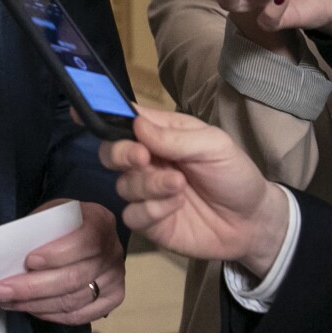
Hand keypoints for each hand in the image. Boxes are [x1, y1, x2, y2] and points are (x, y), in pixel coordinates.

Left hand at [0, 201, 124, 322]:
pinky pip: (79, 315)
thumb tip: (11, 251)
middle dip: (33, 287)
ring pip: (73, 300)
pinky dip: (51, 315)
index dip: (56, 254)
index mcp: (100, 222)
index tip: (29, 261)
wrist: (87, 232)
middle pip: (73, 277)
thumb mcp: (54, 213)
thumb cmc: (66, 222)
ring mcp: (114, 278)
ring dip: (36, 304)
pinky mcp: (111, 299)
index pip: (84, 242)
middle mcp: (112, 252)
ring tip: (9, 301)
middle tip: (4, 290)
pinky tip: (32, 309)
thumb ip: (40, 229)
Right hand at [99, 107, 287, 276]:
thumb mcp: (214, 146)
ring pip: (123, 185)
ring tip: (179, 186)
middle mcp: (146, 161)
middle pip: (110, 153)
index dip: (100, 113)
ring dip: (149, 185)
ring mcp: (145, 192)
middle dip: (121, 154)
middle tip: (143, 158)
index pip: (123, 119)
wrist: (252, 222)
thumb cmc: (234, 174)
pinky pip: (133, 214)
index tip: (79, 110)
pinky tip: (177, 206)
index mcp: (159, 134)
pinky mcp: (149, 222)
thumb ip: (175, 137)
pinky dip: (153, 210)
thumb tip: (136, 124)